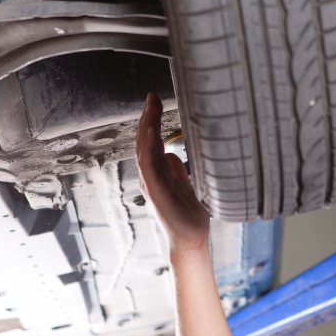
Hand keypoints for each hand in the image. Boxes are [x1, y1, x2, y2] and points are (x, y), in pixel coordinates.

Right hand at [135, 92, 210, 254]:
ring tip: (151, 107)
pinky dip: (148, 148)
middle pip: (144, 141)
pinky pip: (149, 167)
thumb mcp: (185, 185)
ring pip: (144, 150)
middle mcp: (151, 177)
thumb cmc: (188, 216)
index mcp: (157, 173)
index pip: (150, 141)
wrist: (191, 239)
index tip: (155, 101)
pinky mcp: (157, 193)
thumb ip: (176, 170)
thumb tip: (171, 153)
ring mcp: (152, 184)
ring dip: (147, 127)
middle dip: (147, 117)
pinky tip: (151, 132)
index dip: (151, 120)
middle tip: (152, 96)